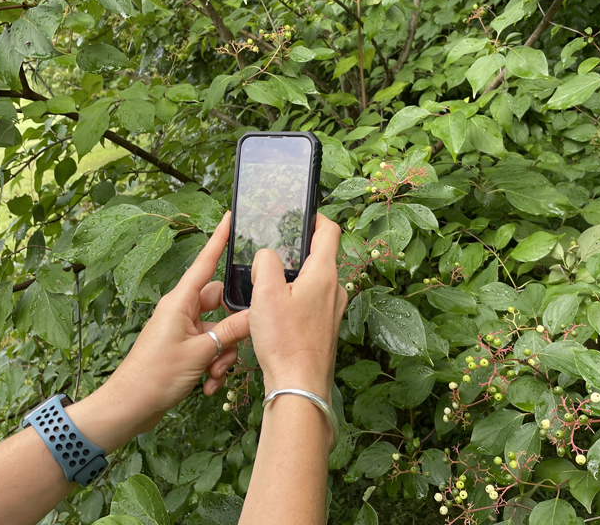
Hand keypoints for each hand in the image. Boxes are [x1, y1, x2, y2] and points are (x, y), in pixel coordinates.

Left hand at [80, 213, 248, 450]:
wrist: (129, 408)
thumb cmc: (154, 376)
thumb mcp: (199, 353)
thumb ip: (229, 332)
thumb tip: (256, 316)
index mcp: (180, 302)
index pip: (205, 262)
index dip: (219, 240)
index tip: (231, 217)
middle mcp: (182, 311)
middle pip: (221, 303)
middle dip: (233, 328)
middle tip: (235, 349)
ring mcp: (183, 330)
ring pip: (218, 330)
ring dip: (223, 353)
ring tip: (216, 375)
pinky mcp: (184, 349)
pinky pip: (209, 348)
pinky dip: (214, 365)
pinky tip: (210, 386)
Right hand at [248, 214, 347, 404]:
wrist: (298, 385)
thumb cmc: (284, 341)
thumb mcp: (265, 294)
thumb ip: (266, 263)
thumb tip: (267, 254)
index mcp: (324, 274)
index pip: (329, 231)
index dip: (315, 217)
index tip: (300, 214)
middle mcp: (335, 290)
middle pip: (320, 256)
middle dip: (298, 250)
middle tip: (275, 250)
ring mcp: (333, 310)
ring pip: (315, 281)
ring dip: (295, 277)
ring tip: (270, 284)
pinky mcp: (326, 328)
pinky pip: (312, 302)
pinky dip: (297, 298)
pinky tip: (277, 311)